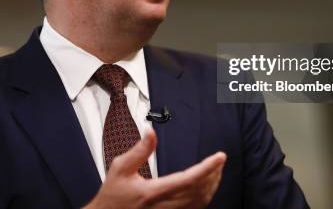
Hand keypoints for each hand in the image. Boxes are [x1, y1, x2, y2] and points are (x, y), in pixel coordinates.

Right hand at [83, 128, 225, 208]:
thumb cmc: (113, 196)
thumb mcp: (120, 168)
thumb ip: (139, 150)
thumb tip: (151, 131)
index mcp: (152, 192)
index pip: (188, 179)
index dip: (207, 167)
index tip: (220, 156)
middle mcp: (164, 207)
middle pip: (199, 191)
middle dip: (214, 174)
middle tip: (220, 160)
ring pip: (200, 202)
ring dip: (212, 186)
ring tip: (216, 171)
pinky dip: (205, 197)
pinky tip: (205, 187)